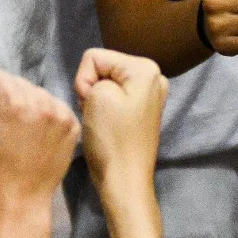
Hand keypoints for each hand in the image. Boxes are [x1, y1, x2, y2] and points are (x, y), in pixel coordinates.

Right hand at [0, 52, 80, 213]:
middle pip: (16, 82)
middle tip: (1, 130)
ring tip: (18, 135)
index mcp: (14, 99)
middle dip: (5, 98)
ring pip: (35, 92)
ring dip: (25, 105)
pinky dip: (43, 115)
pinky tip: (34, 137)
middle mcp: (42, 100)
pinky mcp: (73, 124)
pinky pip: (52, 105)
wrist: (19, 200)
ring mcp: (61, 112)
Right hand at [74, 48, 167, 207]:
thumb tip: (99, 87)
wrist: (124, 180)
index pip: (94, 57)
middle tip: (97, 114)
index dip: (84, 80)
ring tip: (102, 121)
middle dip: (92, 89)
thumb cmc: (111, 138)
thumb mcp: (96, 95)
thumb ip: (93, 74)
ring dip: (97, 101)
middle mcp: (153, 76)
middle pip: (102, 68)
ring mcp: (150, 95)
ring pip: (105, 84)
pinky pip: (114, 98)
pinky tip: (108, 126)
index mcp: (145, 68)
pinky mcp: (142, 111)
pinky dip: (105, 109)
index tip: (92, 105)